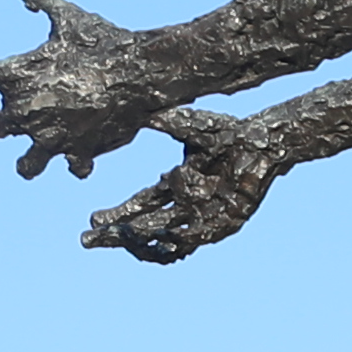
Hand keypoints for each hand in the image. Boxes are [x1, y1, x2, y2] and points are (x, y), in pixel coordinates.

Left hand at [0, 0, 183, 179]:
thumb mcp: (69, 16)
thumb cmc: (104, 40)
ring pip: (24, 166)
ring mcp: (48, 136)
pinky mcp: (76, 152)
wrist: (141, 71)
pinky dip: (75, 161)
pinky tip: (81, 156)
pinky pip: (69, 167)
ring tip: (31, 157)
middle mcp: (23, 110)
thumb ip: (42, 1)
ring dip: (27, 162)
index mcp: (14, 75)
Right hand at [87, 93, 349, 263]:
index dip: (116, 214)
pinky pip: (194, 239)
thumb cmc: (229, 132)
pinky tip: (155, 237)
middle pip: (144, 227)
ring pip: (165, 239)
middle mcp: (187, 205)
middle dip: (116, 235)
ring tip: (121, 236)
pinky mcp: (223, 223)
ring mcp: (205, 217)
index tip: (91, 220)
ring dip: (140, 241)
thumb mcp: (187, 126)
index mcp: (176, 185)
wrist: (263, 141)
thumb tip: (133, 110)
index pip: (139, 205)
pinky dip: (173, 241)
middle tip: (88, 240)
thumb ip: (160, 120)